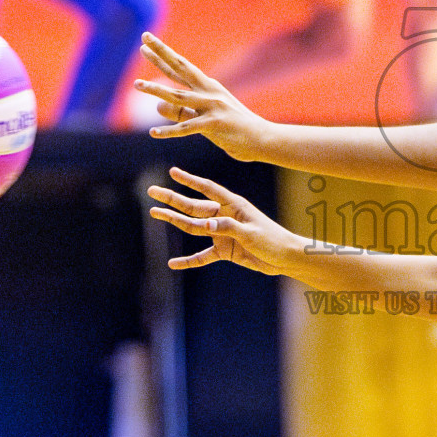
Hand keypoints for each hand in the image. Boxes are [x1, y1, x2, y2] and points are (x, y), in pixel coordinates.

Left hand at [133, 32, 271, 159]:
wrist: (264, 139)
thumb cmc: (235, 130)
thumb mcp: (204, 119)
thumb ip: (181, 112)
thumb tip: (156, 106)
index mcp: (208, 88)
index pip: (180, 68)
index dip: (162, 55)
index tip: (146, 42)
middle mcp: (209, 91)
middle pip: (180, 70)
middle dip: (161, 55)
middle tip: (143, 40)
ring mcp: (213, 106)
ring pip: (179, 96)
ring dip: (156, 91)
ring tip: (137, 85)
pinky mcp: (215, 124)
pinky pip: (187, 127)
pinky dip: (170, 131)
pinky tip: (154, 133)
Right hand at [147, 168, 303, 273]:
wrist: (284, 258)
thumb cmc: (272, 239)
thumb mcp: (250, 232)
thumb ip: (227, 227)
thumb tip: (205, 225)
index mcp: (233, 205)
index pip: (208, 189)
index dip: (190, 181)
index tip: (172, 172)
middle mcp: (225, 216)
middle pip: (194, 206)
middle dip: (172, 198)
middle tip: (152, 190)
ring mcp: (222, 233)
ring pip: (193, 227)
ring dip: (174, 220)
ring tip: (154, 213)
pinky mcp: (224, 250)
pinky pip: (202, 255)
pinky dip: (189, 260)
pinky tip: (173, 264)